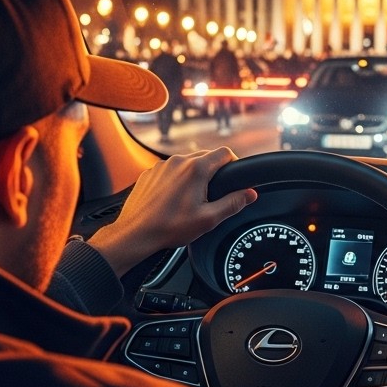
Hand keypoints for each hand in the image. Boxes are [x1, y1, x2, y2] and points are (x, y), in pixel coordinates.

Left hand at [87, 147, 256, 275]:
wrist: (136, 233)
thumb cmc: (169, 227)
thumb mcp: (208, 219)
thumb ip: (233, 203)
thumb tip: (250, 194)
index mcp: (195, 169)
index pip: (224, 152)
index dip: (234, 163)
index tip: (234, 177)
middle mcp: (177, 161)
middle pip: (205, 156)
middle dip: (214, 171)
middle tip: (214, 193)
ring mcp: (161, 166)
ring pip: (186, 163)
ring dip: (194, 175)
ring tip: (192, 199)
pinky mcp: (149, 173)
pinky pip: (170, 170)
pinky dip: (176, 180)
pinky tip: (174, 200)